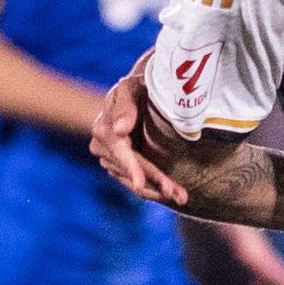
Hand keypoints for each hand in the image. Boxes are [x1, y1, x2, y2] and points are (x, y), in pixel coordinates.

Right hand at [91, 71, 191, 210]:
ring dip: (157, 191)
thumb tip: (120, 129)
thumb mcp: (131, 88)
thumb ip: (125, 105)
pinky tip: (171, 194)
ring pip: (133, 181)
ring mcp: (110, 160)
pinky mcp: (121, 168)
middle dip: (153, 182)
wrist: (139, 94)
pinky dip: (153, 190)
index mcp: (103, 128)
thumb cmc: (137, 87)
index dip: (130, 167)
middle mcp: (102, 147)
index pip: (119, 151)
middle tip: (177, 194)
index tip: (139, 183)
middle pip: (130, 170)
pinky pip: (135, 183)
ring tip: (181, 197)